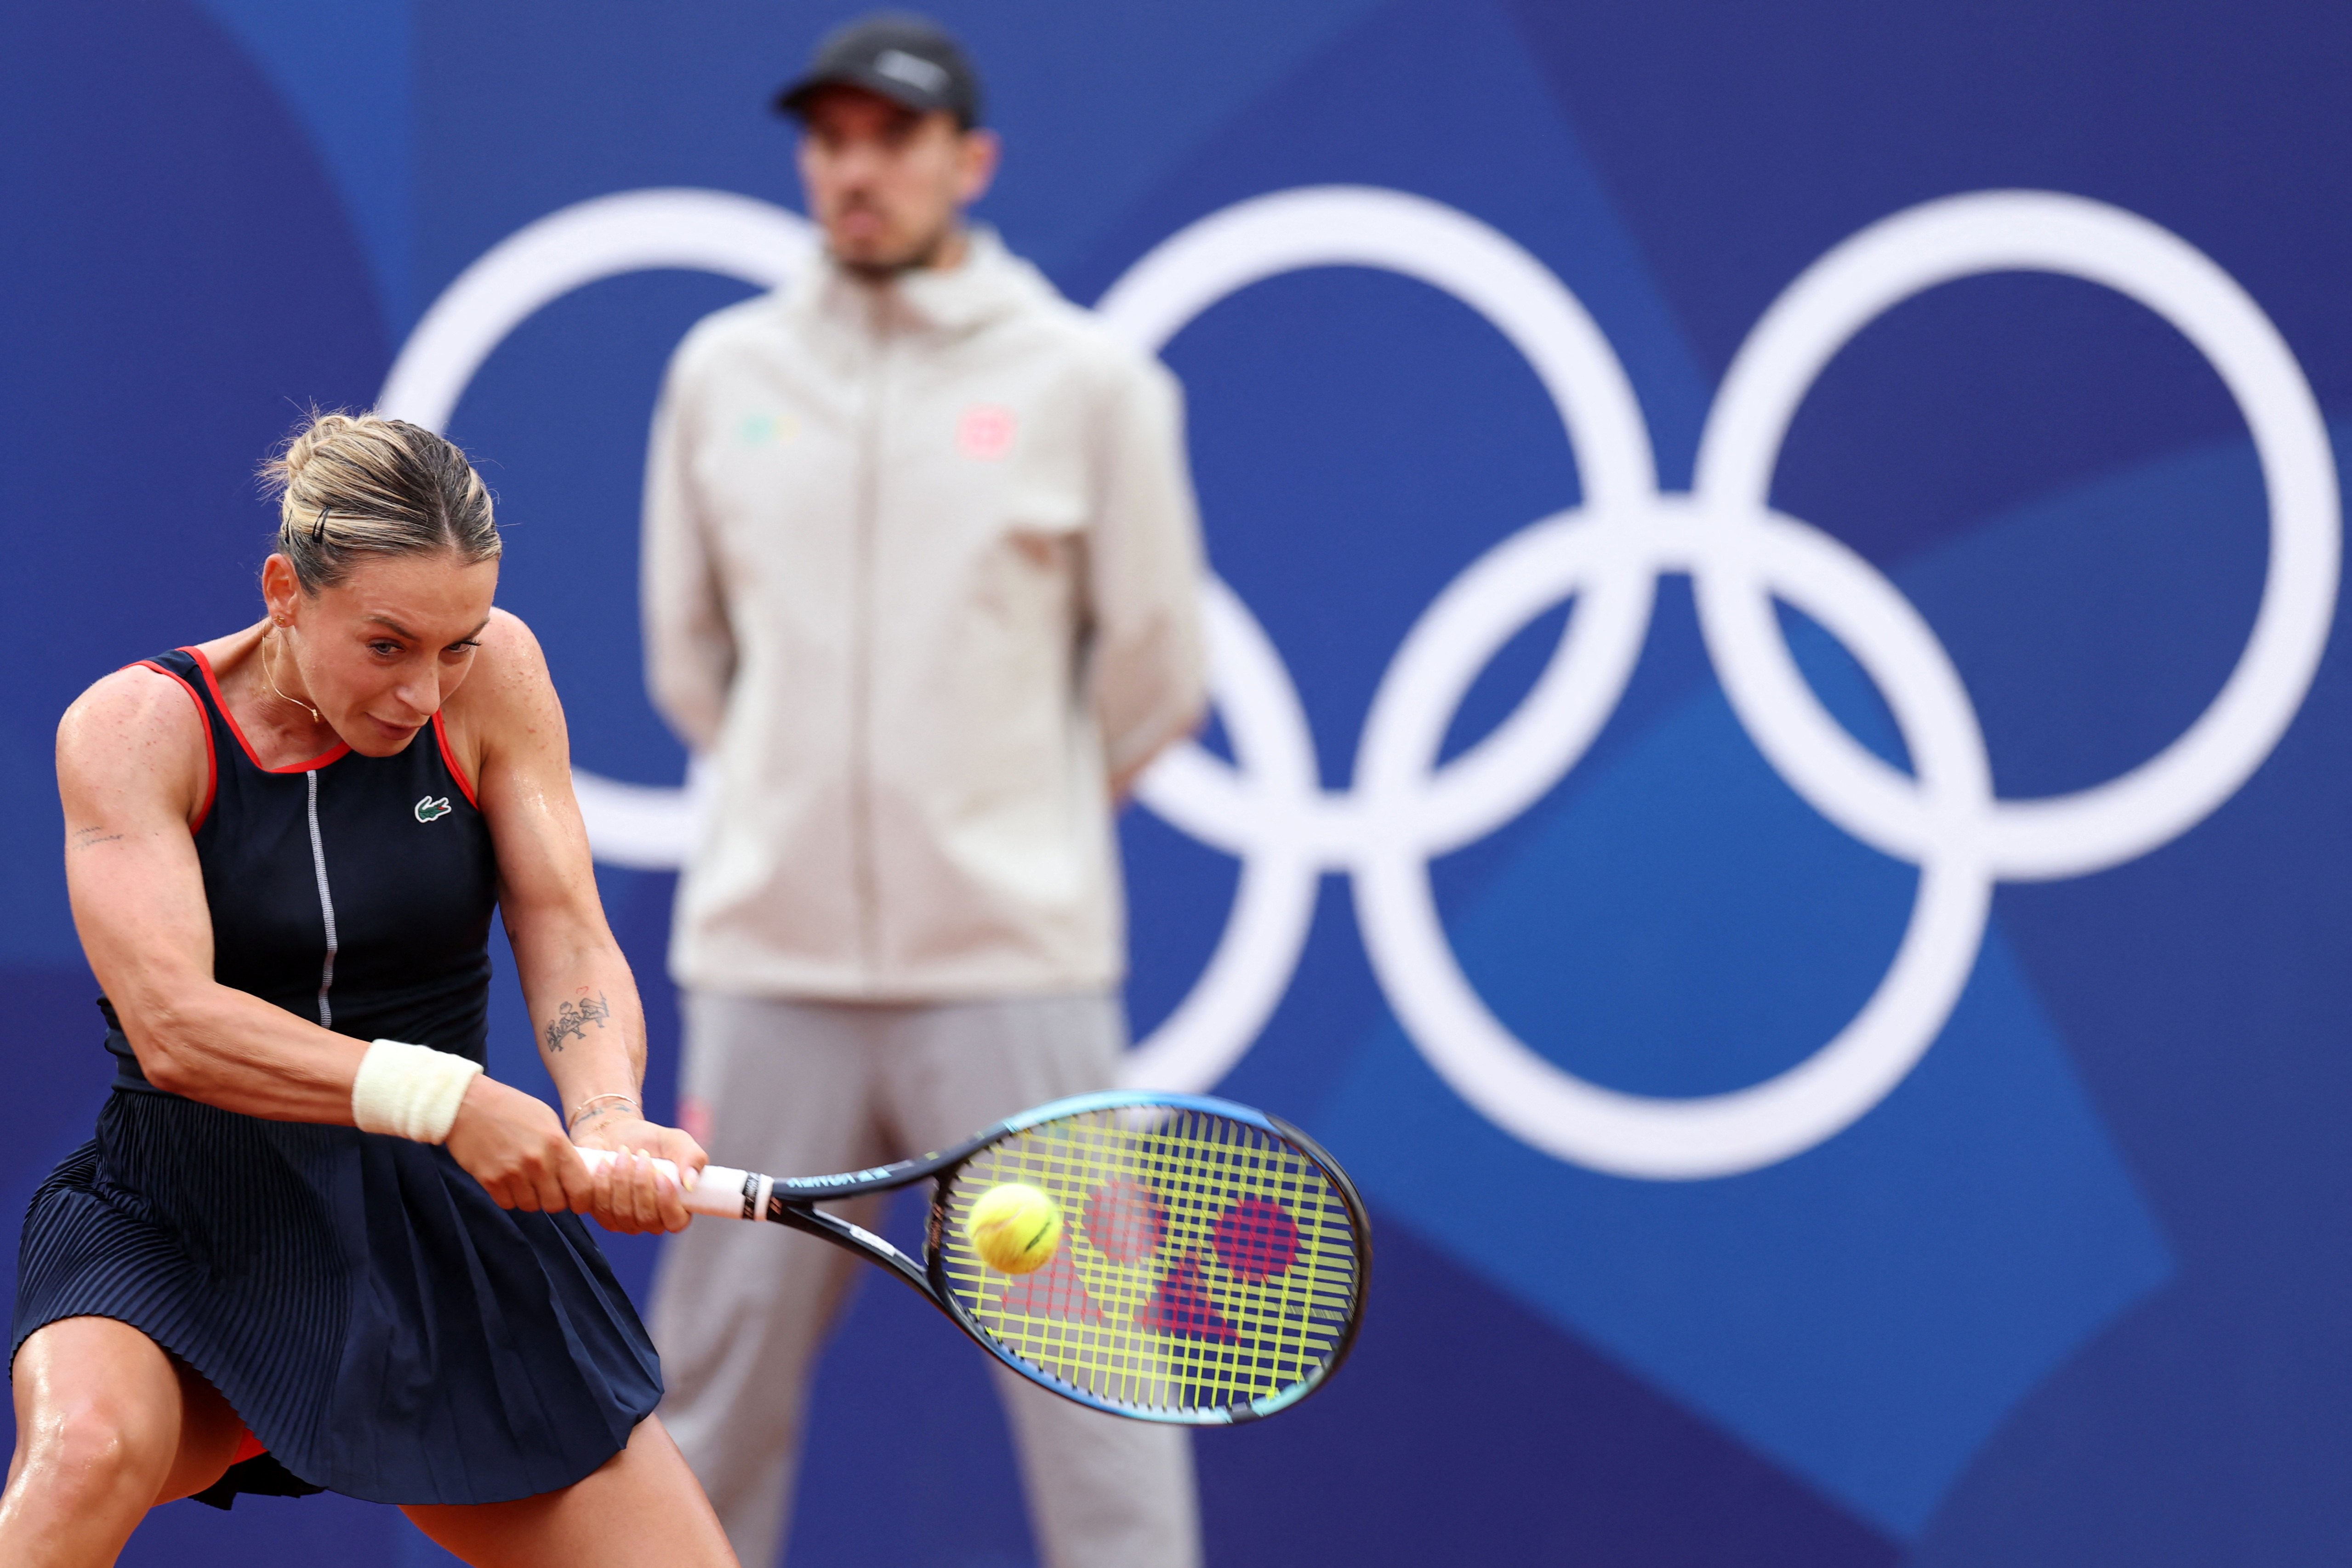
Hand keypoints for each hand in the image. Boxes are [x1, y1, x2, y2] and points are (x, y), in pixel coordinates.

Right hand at [444, 1076, 596, 1213]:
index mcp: (557, 1144)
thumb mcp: (547, 1119)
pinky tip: (506, 1180)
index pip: (581, 1188)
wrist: (467, 1104)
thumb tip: (573, 1173)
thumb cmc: (510, 1107)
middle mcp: (537, 1162)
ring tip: (523, 1179)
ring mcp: (512, 1173)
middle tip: (546, 1188)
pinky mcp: (490, 1181)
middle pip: (555, 1204)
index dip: (581, 1200)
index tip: (577, 1201)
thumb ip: (562, 1147)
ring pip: (530, 1206)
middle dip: (553, 1200)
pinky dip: (509, 1197)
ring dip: (529, 1198)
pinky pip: (507, 1204)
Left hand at [572, 1114, 709, 1234]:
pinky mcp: (599, 1214)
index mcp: (675, 1207)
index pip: (676, 1222)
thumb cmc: (650, 1140)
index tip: (661, 1176)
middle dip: (641, 1184)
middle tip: (641, 1154)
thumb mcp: (677, 1142)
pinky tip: (604, 1162)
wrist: (615, 1132)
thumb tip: (691, 1183)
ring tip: (622, 1153)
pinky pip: (598, 1207)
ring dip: (621, 1179)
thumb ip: (692, 1158)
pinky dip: (601, 1181)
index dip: (668, 1204)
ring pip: (621, 1213)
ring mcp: (622, 1221)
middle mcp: (649, 1220)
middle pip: (646, 1217)